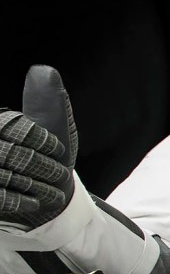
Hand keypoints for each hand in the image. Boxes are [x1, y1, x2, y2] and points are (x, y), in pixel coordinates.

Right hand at [0, 65, 78, 229]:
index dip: (41, 141)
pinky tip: (34, 202)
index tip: (58, 151)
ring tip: (53, 192)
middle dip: (41, 166)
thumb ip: (46, 99)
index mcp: (0, 124)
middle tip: (60, 175)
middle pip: (14, 154)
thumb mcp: (51, 124)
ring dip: (36, 185)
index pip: (19, 130)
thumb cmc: (47, 154)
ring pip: (6, 176)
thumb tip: (44, 71)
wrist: (45, 194)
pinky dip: (19, 201)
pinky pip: (0, 198)